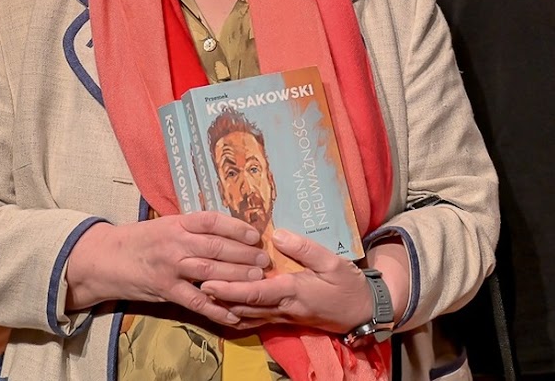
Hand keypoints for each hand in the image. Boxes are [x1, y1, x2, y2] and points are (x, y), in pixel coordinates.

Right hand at [65, 211, 270, 326]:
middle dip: (244, 255)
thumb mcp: (166, 225)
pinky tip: (234, 313)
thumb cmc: (140, 240)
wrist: (104, 258)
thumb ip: (193, 228)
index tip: (255, 234)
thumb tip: (229, 231)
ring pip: (210, 272)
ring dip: (237, 278)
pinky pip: (196, 301)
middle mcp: (175, 243)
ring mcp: (170, 268)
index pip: (212, 221)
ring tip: (258, 280)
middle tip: (264, 260)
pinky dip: (217, 309)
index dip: (237, 227)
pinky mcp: (165, 290)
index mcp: (178, 224)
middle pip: (216, 248)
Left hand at [199, 229, 373, 332]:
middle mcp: (282, 308)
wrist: (361, 312)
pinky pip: (254, 319)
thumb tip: (278, 235)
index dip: (229, 289)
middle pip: (242, 306)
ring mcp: (282, 316)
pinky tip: (224, 307)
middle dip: (217, 297)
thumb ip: (305, 249)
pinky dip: (237, 314)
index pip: (254, 292)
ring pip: (245, 315)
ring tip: (201, 293)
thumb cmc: (348, 286)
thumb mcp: (333, 262)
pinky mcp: (284, 319)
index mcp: (292, 292)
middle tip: (194, 283)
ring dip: (223, 306)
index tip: (207, 282)